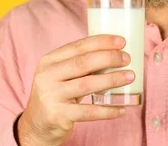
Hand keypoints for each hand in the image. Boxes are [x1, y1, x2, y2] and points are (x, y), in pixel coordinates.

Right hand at [17, 35, 132, 145]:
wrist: (36, 125)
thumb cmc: (56, 94)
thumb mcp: (60, 75)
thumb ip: (79, 65)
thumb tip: (115, 53)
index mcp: (49, 60)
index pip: (78, 46)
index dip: (102, 42)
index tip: (121, 42)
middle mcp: (47, 76)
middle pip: (83, 62)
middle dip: (109, 58)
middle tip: (127, 58)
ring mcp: (51, 96)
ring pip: (87, 84)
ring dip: (112, 79)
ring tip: (130, 76)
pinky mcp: (57, 115)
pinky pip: (88, 112)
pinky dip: (107, 110)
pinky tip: (122, 109)